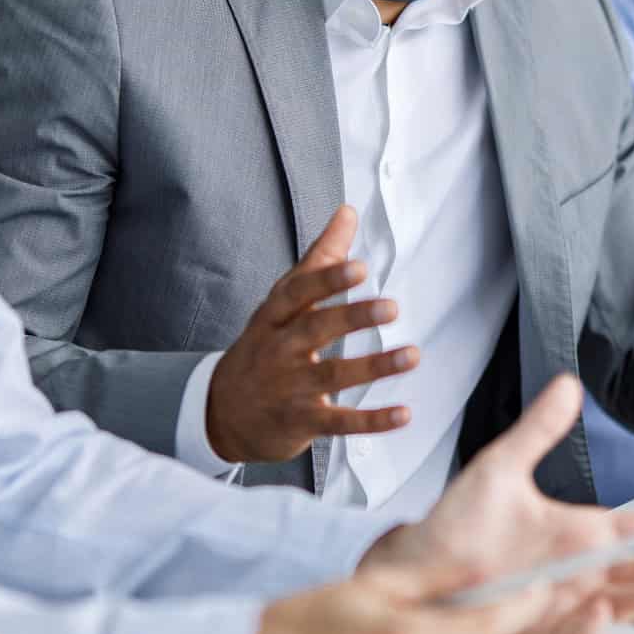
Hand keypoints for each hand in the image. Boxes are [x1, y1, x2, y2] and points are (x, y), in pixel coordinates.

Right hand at [206, 205, 415, 463]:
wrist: (221, 414)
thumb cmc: (262, 348)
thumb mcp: (280, 304)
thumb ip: (319, 259)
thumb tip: (347, 212)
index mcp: (274, 317)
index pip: (298, 293)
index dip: (327, 280)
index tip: (358, 267)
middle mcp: (280, 350)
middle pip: (315, 330)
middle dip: (352, 318)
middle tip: (391, 306)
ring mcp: (290, 388)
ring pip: (333, 375)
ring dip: (374, 366)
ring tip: (412, 355)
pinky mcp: (303, 422)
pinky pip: (341, 422)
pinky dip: (372, 420)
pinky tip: (404, 414)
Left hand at [364, 375, 633, 633]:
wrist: (418, 566)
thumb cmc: (460, 522)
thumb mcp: (502, 466)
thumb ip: (539, 430)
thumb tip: (567, 384)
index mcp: (581, 530)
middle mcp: (579, 566)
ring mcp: (561, 597)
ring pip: (618, 601)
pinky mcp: (536, 622)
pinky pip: (572, 627)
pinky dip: (589, 621)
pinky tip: (598, 609)